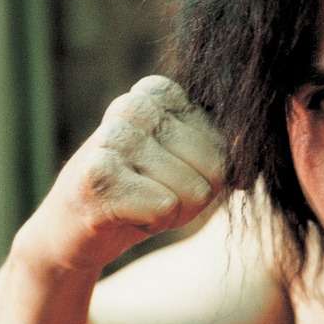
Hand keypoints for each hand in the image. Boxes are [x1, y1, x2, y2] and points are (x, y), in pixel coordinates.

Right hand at [22, 75, 224, 270]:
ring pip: (194, 190)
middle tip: (151, 193)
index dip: (210, 173)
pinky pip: (167, 206)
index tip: (171, 172)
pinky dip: (153, 222)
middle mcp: (133, 104)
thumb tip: (250, 165)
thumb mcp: (190, 166)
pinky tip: (123, 214)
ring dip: (171, 212)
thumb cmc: (141, 194)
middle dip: (193, 196)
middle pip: (215, 166)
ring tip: (136, 202)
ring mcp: (112, 137)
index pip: (226, 142)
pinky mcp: (98, 175)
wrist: (73, 231)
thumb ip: (227, 154)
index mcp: (158, 92)